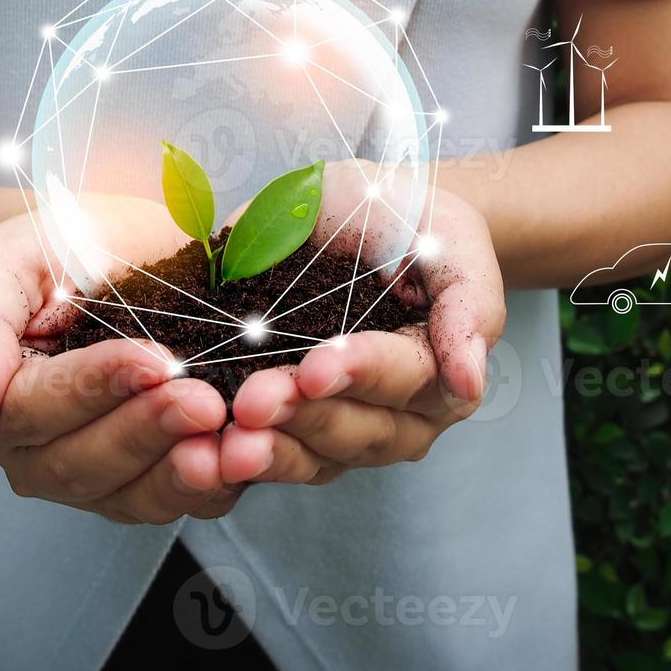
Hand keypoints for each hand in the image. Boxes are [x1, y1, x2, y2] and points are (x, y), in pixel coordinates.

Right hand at [0, 196, 240, 523]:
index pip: (36, 408)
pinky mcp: (147, 483)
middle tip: (204, 400)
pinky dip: (216, 487)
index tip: (150, 361)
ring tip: (229, 444)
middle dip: (147, 431)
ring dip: (183, 474)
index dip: (94, 388)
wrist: (103, 253)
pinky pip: (179, 503)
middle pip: (83, 462)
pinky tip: (246, 457)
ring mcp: (91, 477)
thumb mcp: (5, 261)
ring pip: (132, 495)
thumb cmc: (50, 249)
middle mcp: (33, 454)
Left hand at [218, 166, 504, 484]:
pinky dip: (233, 456)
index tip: (317, 367)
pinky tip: (200, 453)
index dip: (360, 374)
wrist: (360, 213)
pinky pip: (267, 453)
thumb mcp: (449, 239)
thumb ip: (467, 302)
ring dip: (268, 452)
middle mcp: (395, 416)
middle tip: (254, 403)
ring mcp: (340, 426)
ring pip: (312, 457)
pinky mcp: (288, 425)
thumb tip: (469, 379)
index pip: (404, 378)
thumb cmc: (411, 220)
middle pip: (356, 431)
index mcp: (438, 371)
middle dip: (304, 417)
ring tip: (226, 444)